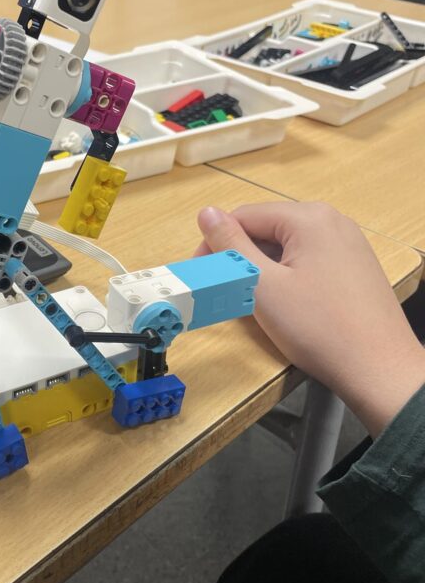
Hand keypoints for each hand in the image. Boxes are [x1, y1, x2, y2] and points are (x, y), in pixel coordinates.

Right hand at [196, 202, 424, 436]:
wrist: (379, 370)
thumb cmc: (317, 328)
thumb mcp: (263, 285)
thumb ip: (231, 245)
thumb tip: (207, 212)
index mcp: (308, 218)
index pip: (245, 216)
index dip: (216, 243)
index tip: (204, 274)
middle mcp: (332, 220)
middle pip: (268, 228)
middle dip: (241, 256)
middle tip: (225, 290)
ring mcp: (348, 242)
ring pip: (288, 245)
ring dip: (263, 267)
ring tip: (252, 301)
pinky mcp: (356, 265)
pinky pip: (309, 258)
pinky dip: (287, 274)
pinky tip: (284, 303)